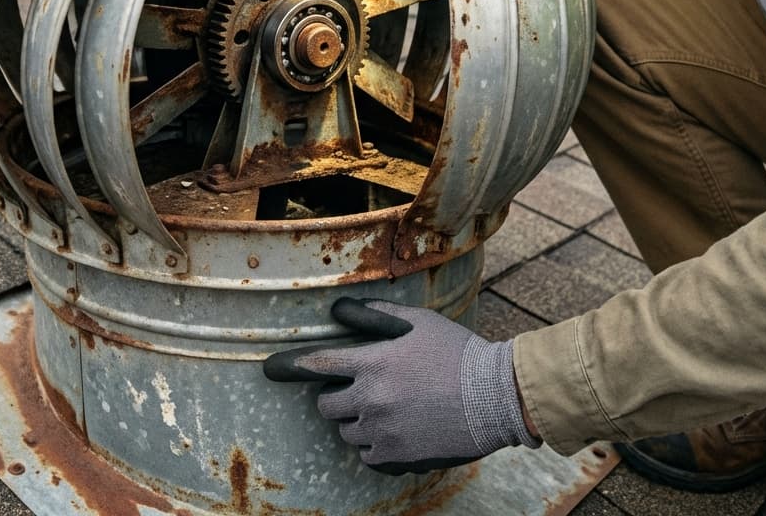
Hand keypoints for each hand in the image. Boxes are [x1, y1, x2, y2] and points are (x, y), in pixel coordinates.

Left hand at [263, 298, 538, 475]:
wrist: (496, 397)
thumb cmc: (456, 351)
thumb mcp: (416, 321)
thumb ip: (373, 315)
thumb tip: (338, 309)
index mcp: (374, 362)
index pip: (318, 365)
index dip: (289, 366)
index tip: (269, 369)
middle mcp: (372, 399)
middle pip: (326, 405)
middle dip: (333, 395)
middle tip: (358, 386)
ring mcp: (384, 432)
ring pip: (346, 431)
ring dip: (355, 419)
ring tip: (385, 405)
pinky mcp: (399, 456)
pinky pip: (368, 454)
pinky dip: (373, 443)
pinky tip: (396, 427)